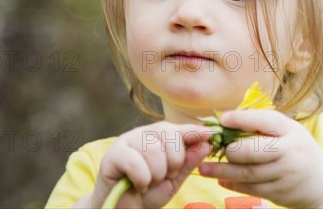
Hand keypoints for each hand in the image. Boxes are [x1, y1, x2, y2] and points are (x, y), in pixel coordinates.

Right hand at [87, 121, 211, 207]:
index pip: (180, 128)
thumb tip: (206, 144)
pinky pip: (136, 162)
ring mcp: (127, 141)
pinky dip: (142, 179)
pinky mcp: (113, 154)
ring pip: (153, 149)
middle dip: (174, 161)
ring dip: (156, 174)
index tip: (209, 136)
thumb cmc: (147, 193)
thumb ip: (188, 162)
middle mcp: (143, 134)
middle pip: (169, 135)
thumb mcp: (173, 180)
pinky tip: (138, 185)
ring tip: (149, 183)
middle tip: (165, 176)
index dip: (194, 131)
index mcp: (159, 137)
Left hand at [197, 110, 322, 207]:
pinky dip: (232, 184)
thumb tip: (226, 120)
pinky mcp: (279, 193)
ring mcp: (285, 175)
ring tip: (204, 167)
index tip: (222, 119)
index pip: (265, 121)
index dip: (241, 119)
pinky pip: (250, 189)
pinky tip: (220, 178)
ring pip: (247, 173)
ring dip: (222, 170)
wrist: (321, 184)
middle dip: (230, 149)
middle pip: (252, 151)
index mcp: (290, 131)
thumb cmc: (297, 149)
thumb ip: (263, 125)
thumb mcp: (288, 131)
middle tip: (216, 147)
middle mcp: (290, 152)